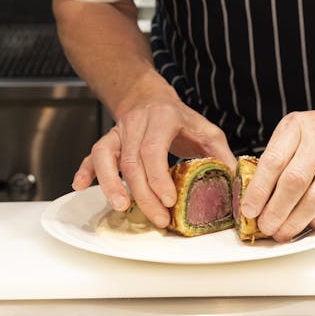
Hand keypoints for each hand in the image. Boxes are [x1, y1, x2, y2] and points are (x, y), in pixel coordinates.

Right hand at [72, 97, 236, 228]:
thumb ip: (220, 154)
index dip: (158, 177)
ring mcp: (117, 132)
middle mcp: (136, 124)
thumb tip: (234, 183)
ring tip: (120, 207)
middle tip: (157, 218)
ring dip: (110, 183)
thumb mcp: (205, 129)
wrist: (149, 96)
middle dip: (143, 193)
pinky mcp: (106, 141)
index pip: (154, 149)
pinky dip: (85, 171)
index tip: (168, 200)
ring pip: (105, 155)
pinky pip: (91, 155)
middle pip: (132, 160)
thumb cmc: (179, 118)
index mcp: (163, 118)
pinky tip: (80, 186)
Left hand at [238, 101, 314, 240]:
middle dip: (276, 210)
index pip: (273, 161)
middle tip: (266, 226)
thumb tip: (257, 194)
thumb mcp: (298, 130)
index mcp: (297, 127)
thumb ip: (279, 157)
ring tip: (284, 232)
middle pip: (294, 182)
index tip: (249, 209)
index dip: (258, 190)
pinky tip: (309, 224)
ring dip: (296, 221)